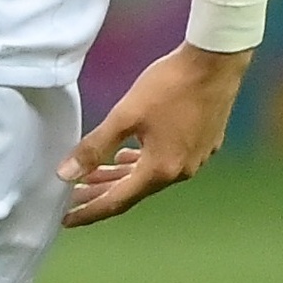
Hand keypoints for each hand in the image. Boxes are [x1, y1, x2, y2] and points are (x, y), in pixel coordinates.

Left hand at [59, 44, 248, 228]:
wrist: (216, 63)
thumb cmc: (168, 86)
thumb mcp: (125, 115)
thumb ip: (95, 146)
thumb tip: (66, 174)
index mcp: (160, 170)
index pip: (117, 201)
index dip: (89, 211)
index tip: (66, 219)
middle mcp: (180, 172)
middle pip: (133, 190)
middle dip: (100, 193)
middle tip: (72, 196)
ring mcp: (195, 159)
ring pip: (149, 176)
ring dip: (120, 177)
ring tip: (93, 175)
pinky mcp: (203, 144)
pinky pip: (165, 163)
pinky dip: (140, 164)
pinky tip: (127, 156)